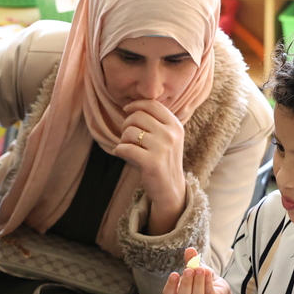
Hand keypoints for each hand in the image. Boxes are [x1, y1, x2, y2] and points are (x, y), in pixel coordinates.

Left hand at [113, 99, 185, 234]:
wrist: (170, 188)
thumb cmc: (162, 160)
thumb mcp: (165, 138)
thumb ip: (154, 122)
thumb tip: (130, 106)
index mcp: (175, 125)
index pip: (152, 104)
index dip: (136, 105)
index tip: (127, 110)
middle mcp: (170, 134)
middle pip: (137, 117)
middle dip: (126, 125)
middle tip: (127, 137)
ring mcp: (162, 148)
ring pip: (129, 132)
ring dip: (123, 140)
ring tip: (127, 148)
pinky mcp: (151, 162)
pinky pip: (125, 148)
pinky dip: (119, 150)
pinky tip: (120, 154)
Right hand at [163, 247, 231, 293]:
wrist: (217, 286)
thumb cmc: (201, 278)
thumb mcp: (194, 267)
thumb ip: (190, 260)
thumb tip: (190, 249)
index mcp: (177, 293)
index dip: (170, 286)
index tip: (174, 274)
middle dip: (186, 283)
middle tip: (189, 270)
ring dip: (198, 282)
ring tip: (200, 269)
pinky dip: (208, 283)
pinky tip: (208, 273)